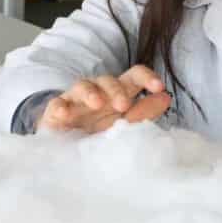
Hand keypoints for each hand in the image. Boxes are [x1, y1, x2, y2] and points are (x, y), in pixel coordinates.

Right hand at [38, 66, 171, 132]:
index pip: (134, 76)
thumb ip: (143, 112)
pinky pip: (56, 105)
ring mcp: (75, 100)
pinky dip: (60, 107)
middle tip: (123, 105)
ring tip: (97, 103)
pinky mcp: (56, 112)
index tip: (158, 87)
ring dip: (91, 93)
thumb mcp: (124, 123)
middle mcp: (97, 91)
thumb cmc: (99, 130)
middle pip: (108, 80)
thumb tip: (166, 98)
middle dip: (117, 90)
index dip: (146, 77)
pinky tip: (64, 113)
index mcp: (118, 92)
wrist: (67, 147)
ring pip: (82, 86)